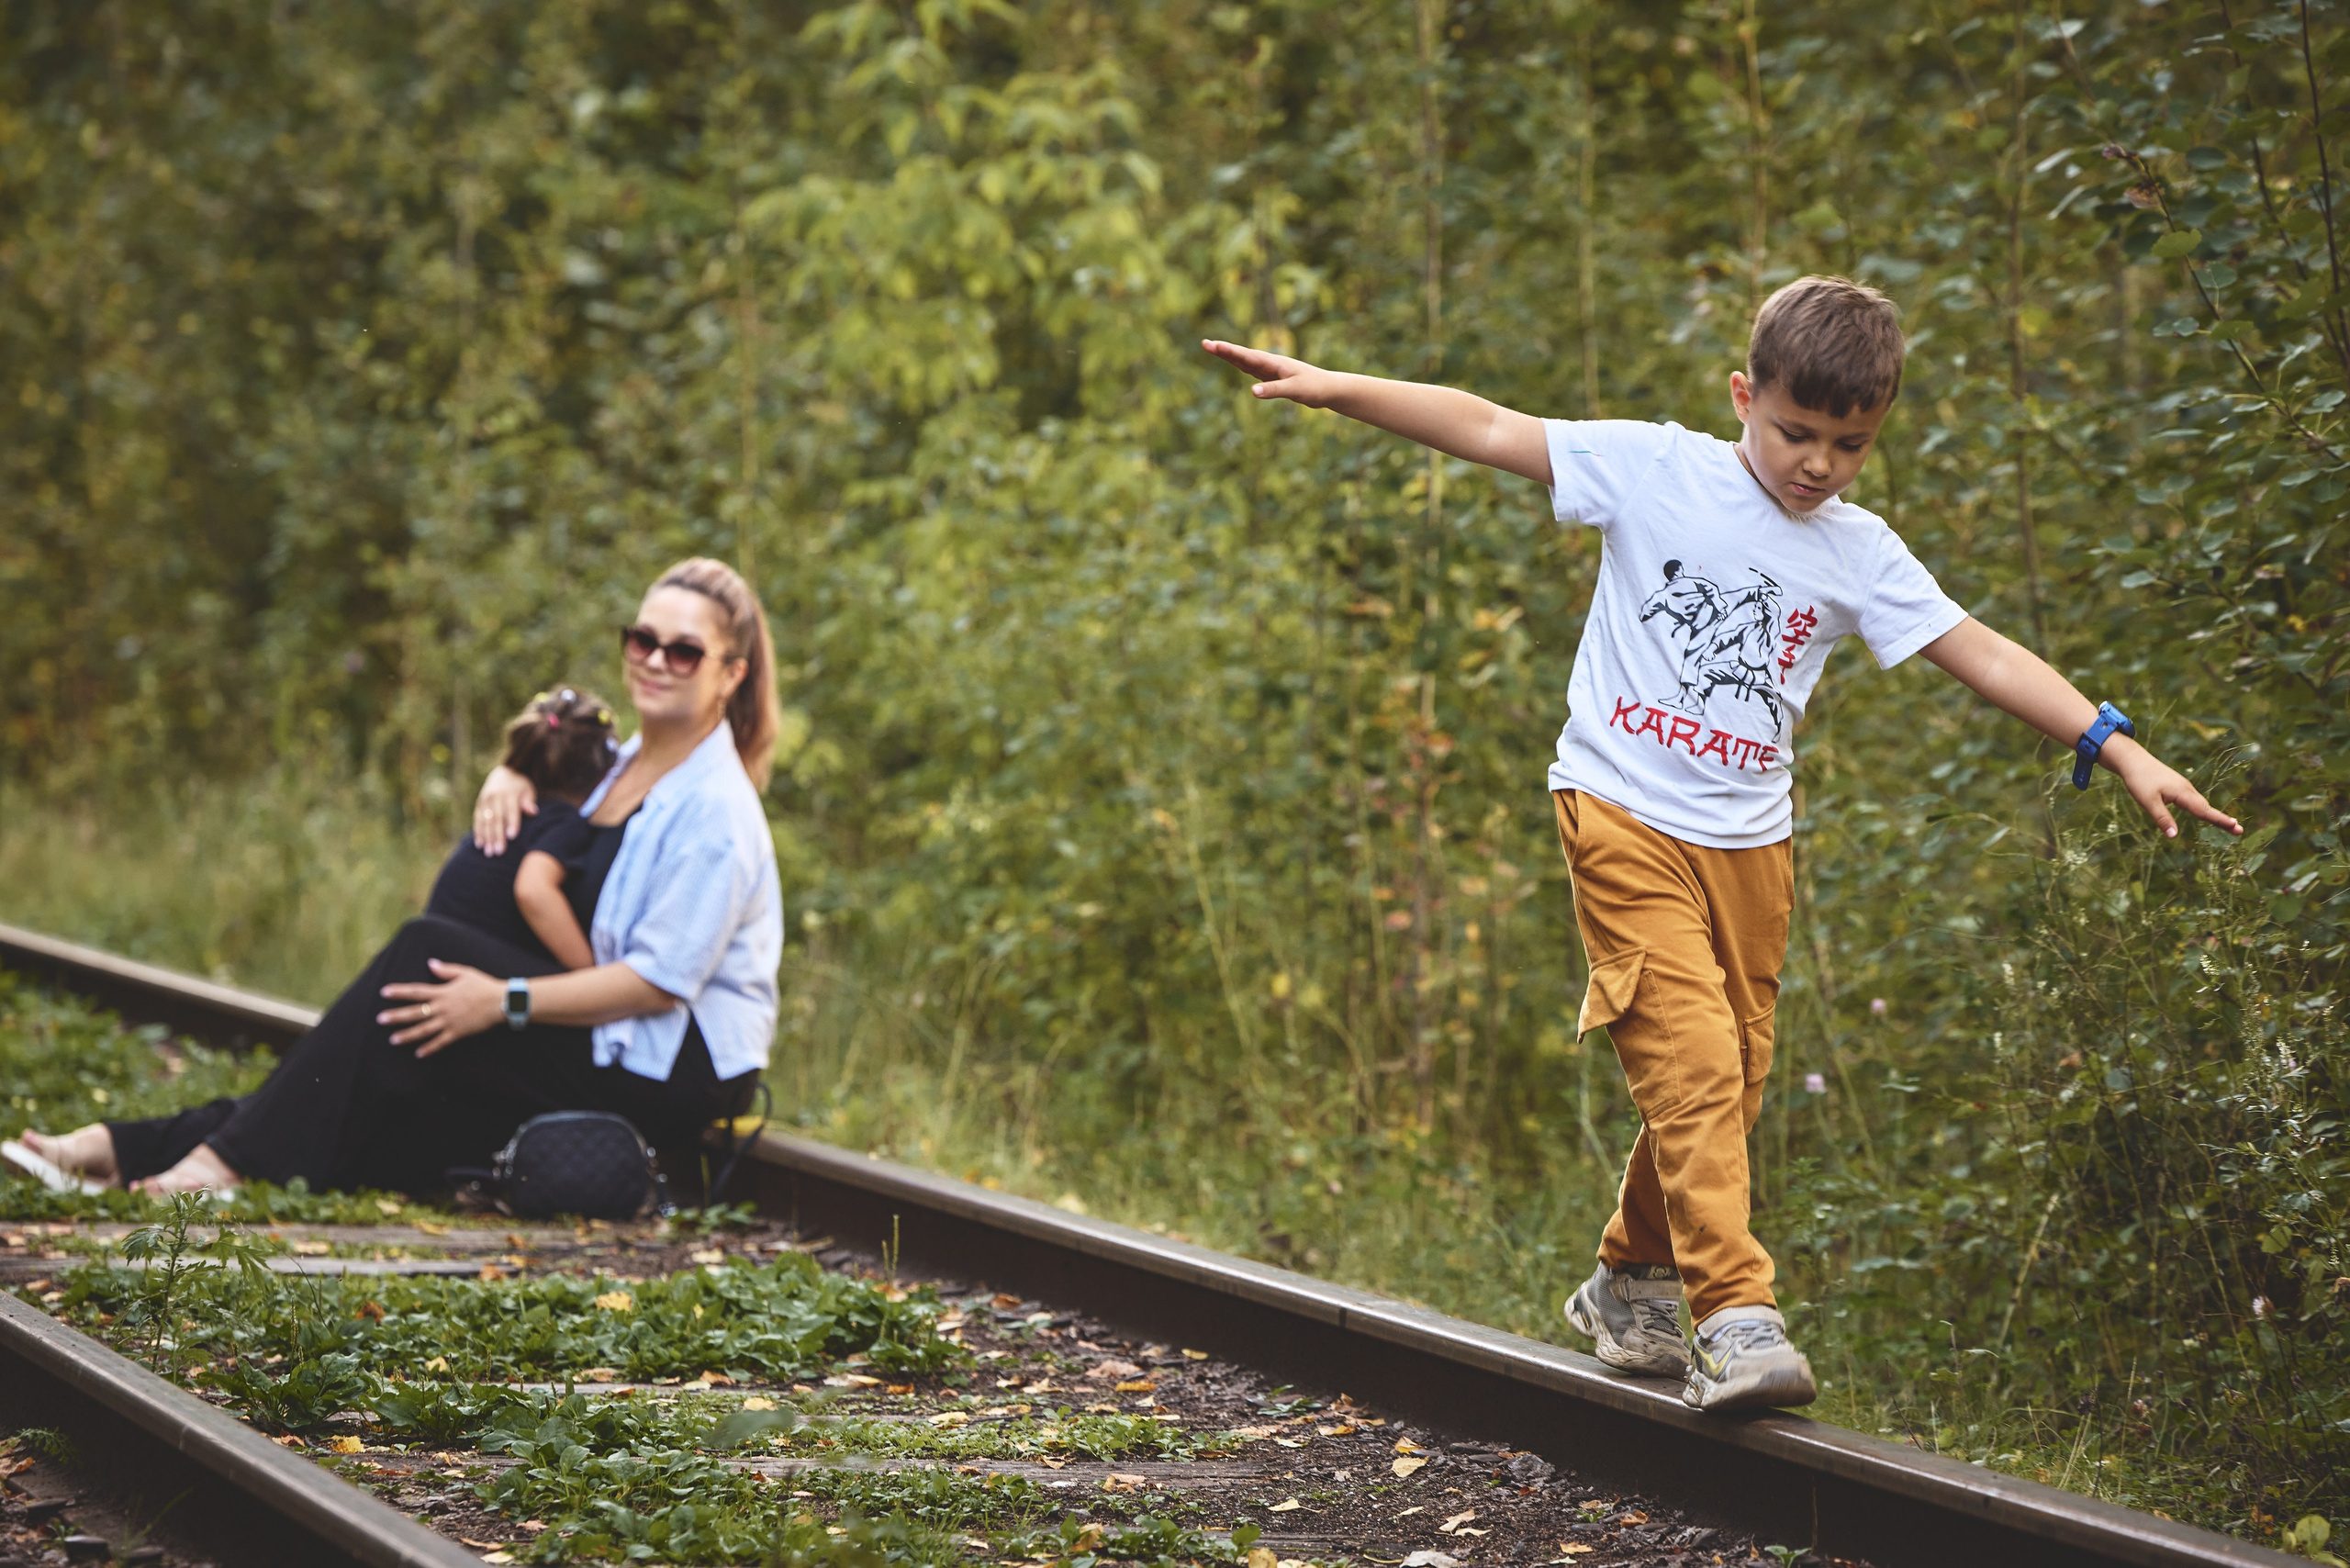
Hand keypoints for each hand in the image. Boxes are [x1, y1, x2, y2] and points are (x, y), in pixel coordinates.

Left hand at [378, 960, 505, 1056]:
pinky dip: (429, 1048)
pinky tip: (418, 1053)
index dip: (399, 991)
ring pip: (424, 1030)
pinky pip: (440, 1042)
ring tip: (393, 1040)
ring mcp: (449, 1022)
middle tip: (380, 1019)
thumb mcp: (465, 973)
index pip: (416, 991)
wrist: (501, 1002)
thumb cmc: (483, 985)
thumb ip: (446, 970)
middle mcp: (443, 1008)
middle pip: (415, 1012)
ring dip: (408, 1035)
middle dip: (396, 1016)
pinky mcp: (458, 1033)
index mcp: (443, 992)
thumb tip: (430, 963)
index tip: (384, 992)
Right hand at [473, 764, 537, 855]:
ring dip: (486, 838)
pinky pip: (477, 819)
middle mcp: (495, 797)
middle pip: (496, 818)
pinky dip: (478, 832)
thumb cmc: (521, 787)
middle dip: (497, 836)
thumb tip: (533, 811)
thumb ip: (529, 801)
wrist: (504, 772)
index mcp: (509, 794)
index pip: (511, 810)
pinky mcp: (479, 804)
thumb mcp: (528, 790)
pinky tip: (479, 844)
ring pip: (485, 821)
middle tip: (499, 852)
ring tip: (489, 852)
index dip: (512, 823)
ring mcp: (485, 800)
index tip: (512, 837)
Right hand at [1203, 339, 1342, 406]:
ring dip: (1230, 355)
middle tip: (1204, 343)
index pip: (1246, 356)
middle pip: (1242, 355)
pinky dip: (1240, 364)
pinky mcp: (1274, 378)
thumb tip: (1252, 392)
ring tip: (1213, 348)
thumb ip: (1274, 390)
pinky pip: (1252, 370)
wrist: (1329, 389)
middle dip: (1223, 350)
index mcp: (1273, 363)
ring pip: (1245, 361)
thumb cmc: (1314, 388)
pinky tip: (1235, 362)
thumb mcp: (1295, 390)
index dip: (1228, 351)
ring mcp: (1271, 370)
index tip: (1212, 345)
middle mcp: (1270, 363)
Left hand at [2110, 746, 2242, 839]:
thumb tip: (2173, 836)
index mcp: (2182, 793)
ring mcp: (2183, 787)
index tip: (2236, 827)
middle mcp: (2187, 789)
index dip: (2220, 820)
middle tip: (2239, 831)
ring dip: (2214, 815)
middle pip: (2207, 808)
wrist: (2133, 760)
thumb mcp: (2148, 802)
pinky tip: (2205, 814)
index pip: (2204, 811)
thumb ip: (2162, 818)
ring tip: (2229, 825)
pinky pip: (2194, 800)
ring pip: (2201, 804)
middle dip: (2223, 820)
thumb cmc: (2139, 780)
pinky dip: (2204, 809)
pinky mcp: (2178, 787)